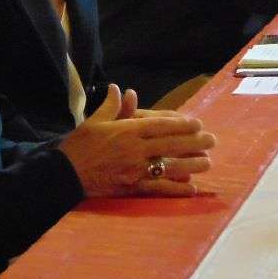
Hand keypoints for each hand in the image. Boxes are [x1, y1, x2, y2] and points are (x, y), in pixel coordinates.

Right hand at [58, 85, 214, 196]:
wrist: (64, 173)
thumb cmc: (79, 145)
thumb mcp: (93, 121)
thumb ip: (111, 105)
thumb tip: (120, 88)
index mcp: (127, 131)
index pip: (160, 126)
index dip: (181, 125)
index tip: (197, 123)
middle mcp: (135, 150)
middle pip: (170, 145)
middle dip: (194, 143)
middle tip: (212, 141)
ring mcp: (135, 170)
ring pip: (169, 167)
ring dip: (191, 165)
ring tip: (208, 163)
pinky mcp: (132, 188)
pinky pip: (158, 189)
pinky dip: (176, 189)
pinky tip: (191, 189)